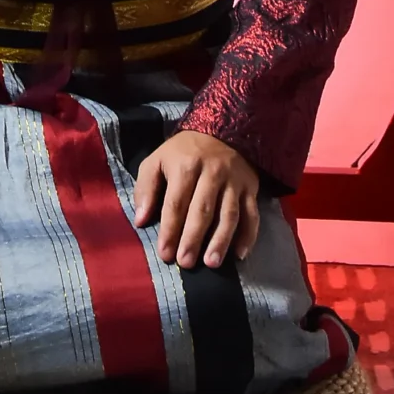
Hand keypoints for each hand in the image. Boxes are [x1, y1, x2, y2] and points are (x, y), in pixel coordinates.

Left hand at [132, 130, 261, 269]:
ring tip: (211, 263)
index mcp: (186, 166)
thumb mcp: (157, 160)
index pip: (176, 203)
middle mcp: (212, 173)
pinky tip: (240, 254)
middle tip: (185, 263)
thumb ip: (146, 188)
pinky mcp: (250, 188)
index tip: (165, 254)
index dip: (170, 229)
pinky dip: (248, 235)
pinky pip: (252, 214)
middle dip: (193, 238)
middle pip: (202, 210)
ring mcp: (234, 182)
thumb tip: (140, 221)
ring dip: (221, 240)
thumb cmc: (183, 153)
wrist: (221, 131)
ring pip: (229, 214)